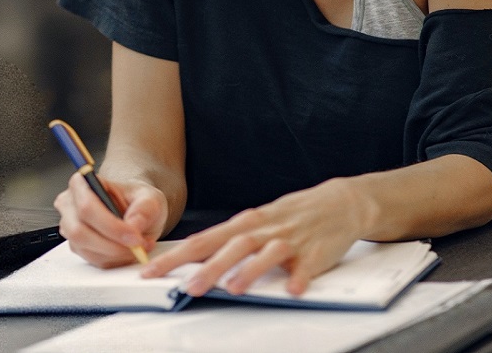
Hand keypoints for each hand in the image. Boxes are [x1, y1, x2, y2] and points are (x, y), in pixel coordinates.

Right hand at [53, 171, 166, 267]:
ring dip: (116, 254)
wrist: (134, 210)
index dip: (110, 226)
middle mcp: (70, 205)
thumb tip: (133, 225)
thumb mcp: (150, 198)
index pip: (87, 207)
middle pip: (80, 232)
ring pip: (86, 249)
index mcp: (82, 183)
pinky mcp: (77, 246)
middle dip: (113, 245)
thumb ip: (144, 209)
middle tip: (138, 246)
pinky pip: (93, 260)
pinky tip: (129, 251)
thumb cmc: (136, 199)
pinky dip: (115, 260)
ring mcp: (70, 227)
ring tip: (139, 247)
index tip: (134, 236)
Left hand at [141, 177, 370, 295]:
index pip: (203, 240)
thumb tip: (192, 258)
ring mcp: (290, 240)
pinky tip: (292, 289)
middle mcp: (263, 230)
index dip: (176, 257)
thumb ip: (227, 241)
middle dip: (208, 267)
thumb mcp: (255, 223)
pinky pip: (307, 266)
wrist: (339, 202)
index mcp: (244, 223)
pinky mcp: (315, 253)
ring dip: (249, 271)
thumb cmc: (290, 215)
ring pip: (265, 254)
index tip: (152, 271)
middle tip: (187, 287)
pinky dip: (299, 278)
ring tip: (233, 288)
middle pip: (231, 246)